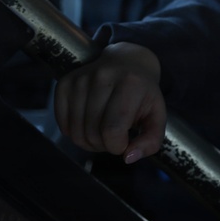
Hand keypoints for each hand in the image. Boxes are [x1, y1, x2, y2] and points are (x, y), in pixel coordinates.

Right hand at [54, 42, 166, 162]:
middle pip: (92, 134)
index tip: (125, 141)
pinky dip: (74, 132)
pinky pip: (62, 124)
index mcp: (130, 83)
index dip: (118, 146)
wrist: (127, 62)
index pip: (112, 130)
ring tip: (102, 129)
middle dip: (104, 145)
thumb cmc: (143, 93)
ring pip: (75, 133)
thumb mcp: (157, 116)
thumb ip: (151, 141)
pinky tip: (88, 122)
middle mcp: (103, 76)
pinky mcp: (64, 84)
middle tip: (114, 135)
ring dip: (89, 141)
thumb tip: (128, 158)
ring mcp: (80, 79)